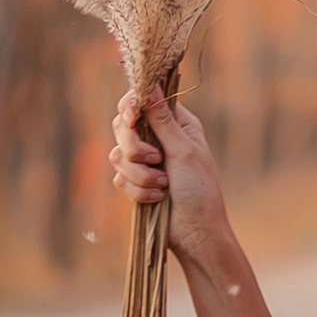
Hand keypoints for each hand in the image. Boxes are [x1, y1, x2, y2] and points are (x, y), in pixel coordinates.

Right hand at [110, 84, 231, 269]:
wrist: (196, 232)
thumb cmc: (200, 189)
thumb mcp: (183, 150)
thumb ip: (162, 119)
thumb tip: (148, 84)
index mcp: (176, 124)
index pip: (143, 101)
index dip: (131, 106)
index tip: (131, 117)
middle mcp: (158, 139)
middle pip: (123, 126)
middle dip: (134, 146)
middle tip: (155, 160)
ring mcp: (144, 162)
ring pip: (117, 155)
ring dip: (140, 173)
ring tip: (163, 184)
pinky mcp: (135, 183)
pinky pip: (119, 179)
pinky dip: (138, 190)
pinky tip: (158, 198)